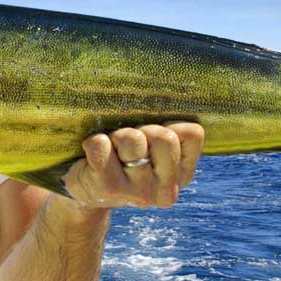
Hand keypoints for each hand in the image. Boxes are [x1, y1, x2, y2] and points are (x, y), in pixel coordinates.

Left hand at [62, 122, 204, 208]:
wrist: (87, 194)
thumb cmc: (124, 159)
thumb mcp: (153, 148)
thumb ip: (165, 128)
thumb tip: (166, 86)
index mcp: (182, 175)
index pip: (193, 134)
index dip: (170, 124)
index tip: (152, 136)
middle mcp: (166, 189)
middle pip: (164, 137)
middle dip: (142, 129)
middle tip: (126, 143)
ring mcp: (138, 193)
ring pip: (134, 139)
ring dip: (118, 135)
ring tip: (112, 147)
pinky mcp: (109, 189)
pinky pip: (102, 147)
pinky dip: (95, 142)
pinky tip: (93, 152)